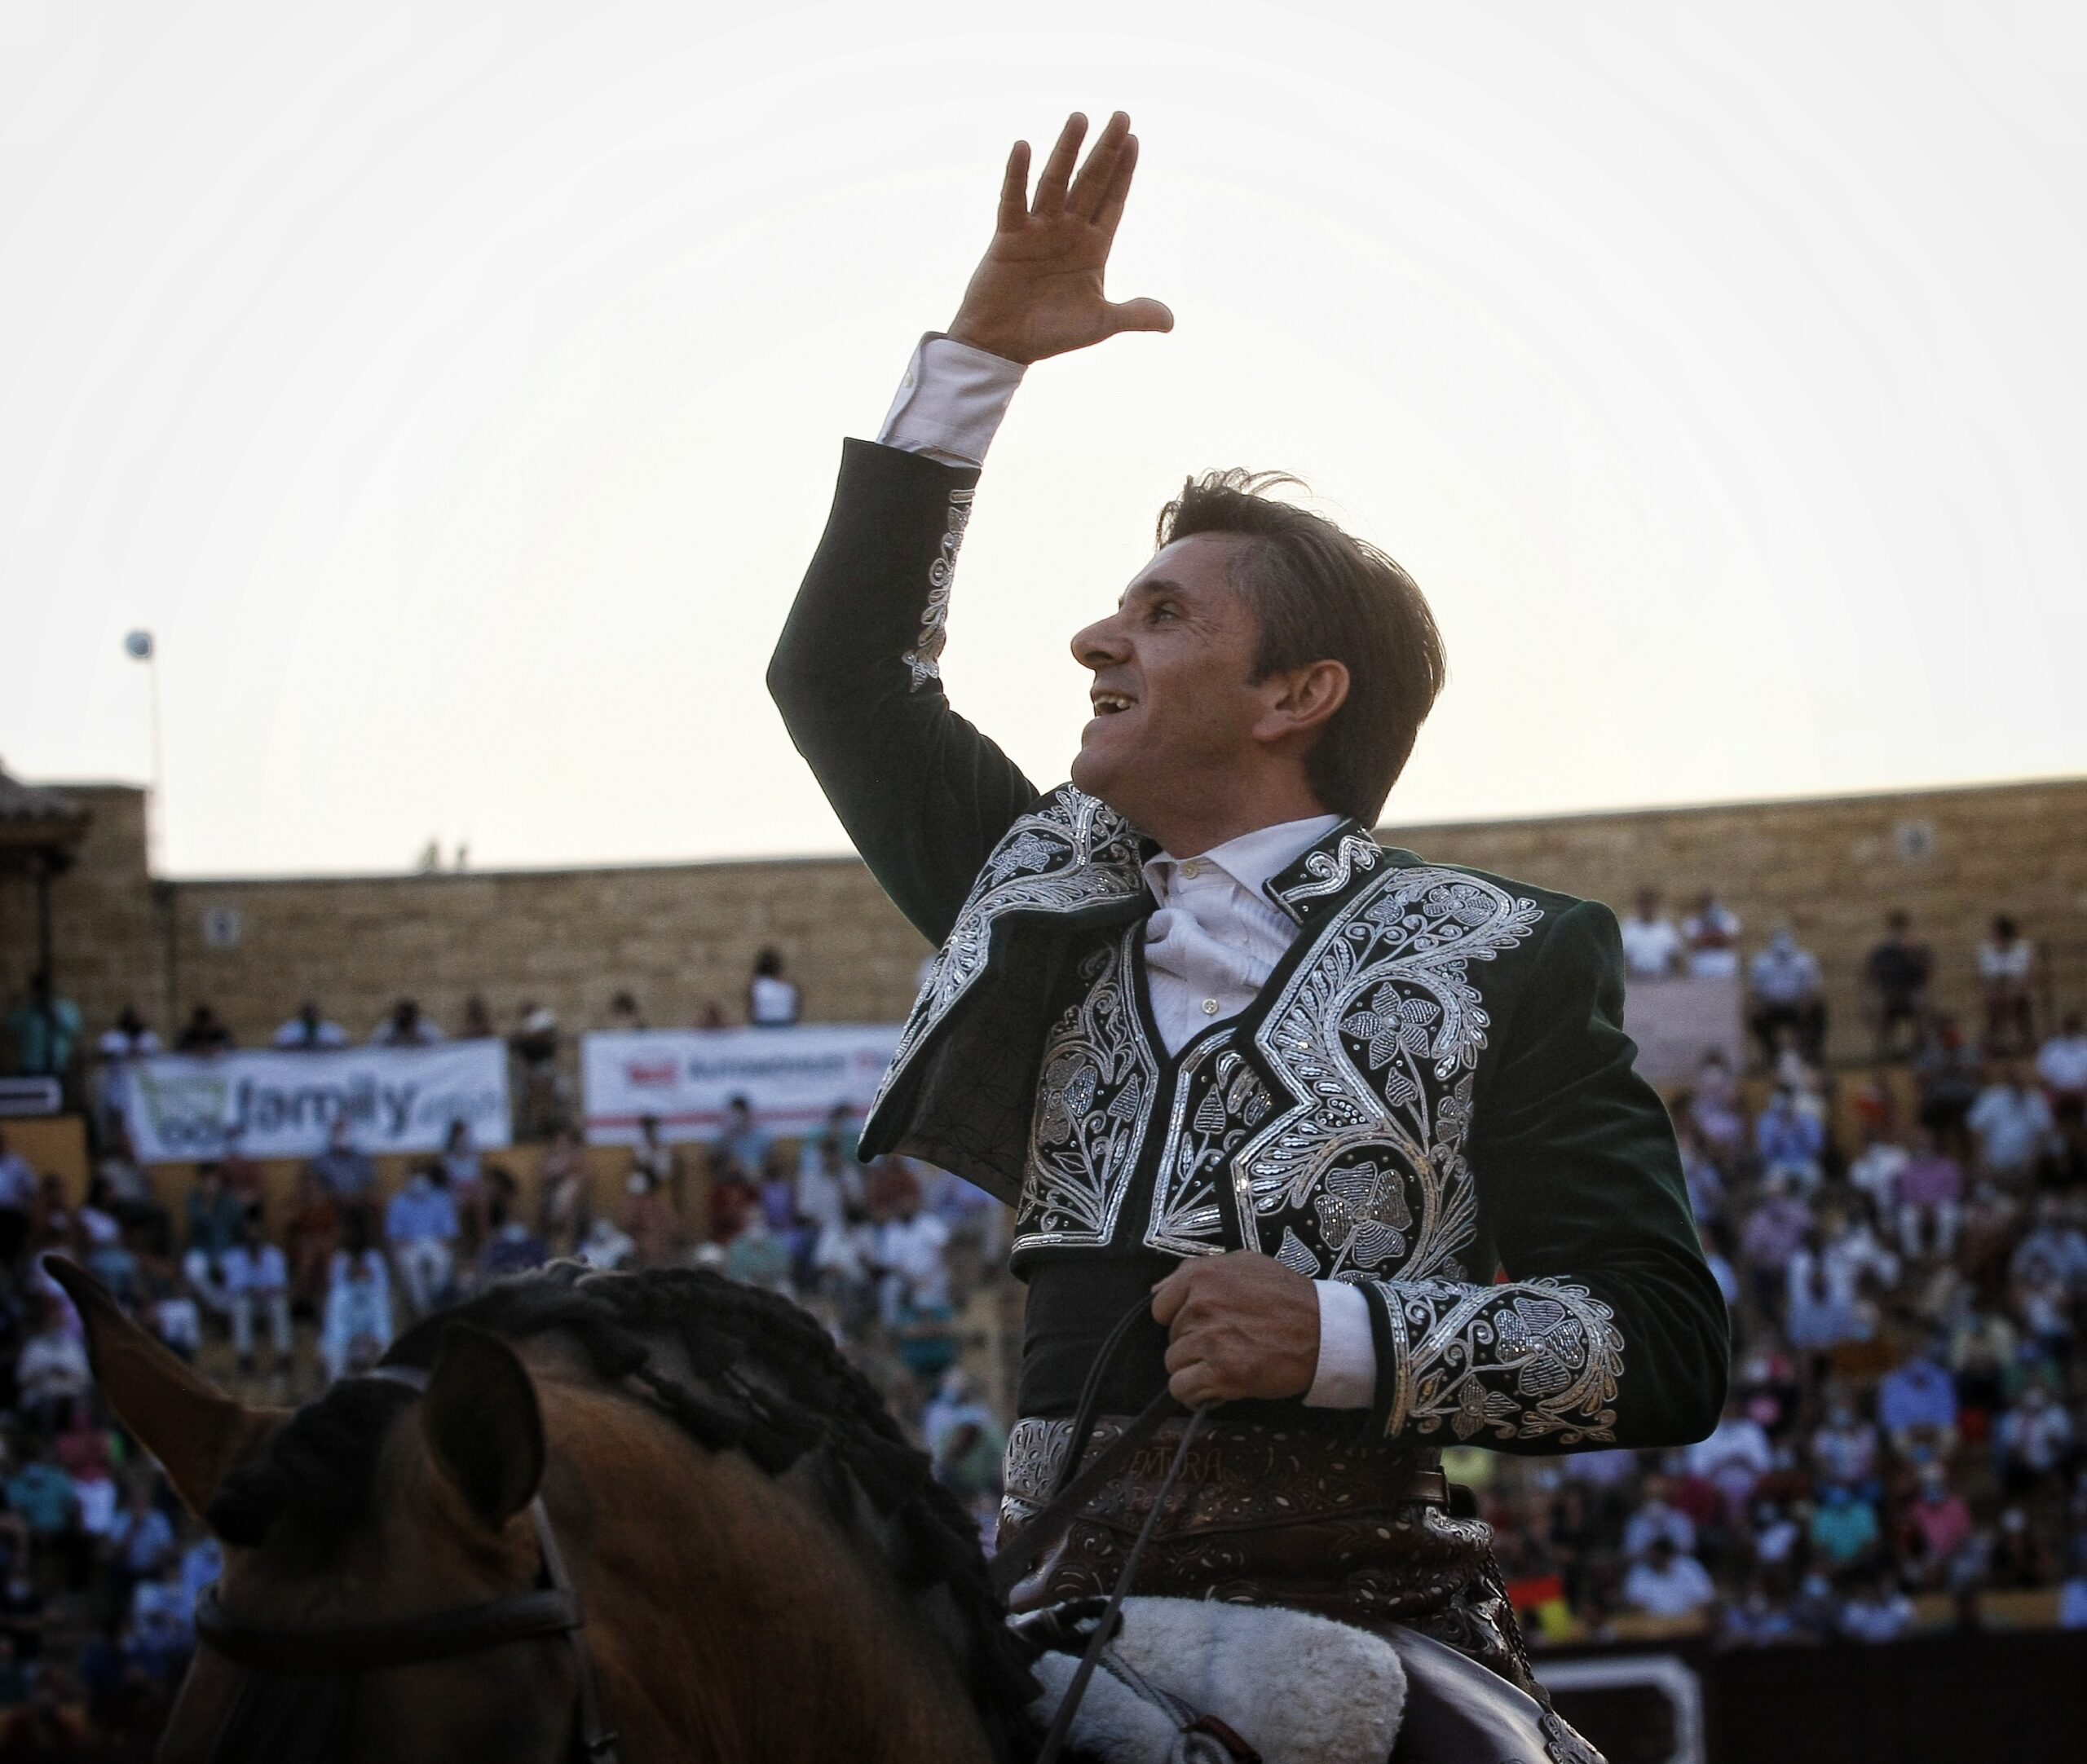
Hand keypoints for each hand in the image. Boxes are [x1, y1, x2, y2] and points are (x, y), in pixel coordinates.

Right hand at [948, 111, 1173, 365]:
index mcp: (1091, 248)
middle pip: (1090, 182)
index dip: (1123, 173)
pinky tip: (1024, 147)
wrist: (1004, 347)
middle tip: (1121, 116)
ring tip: (1080, 118)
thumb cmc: (1050, 335)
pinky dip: (1017, 175)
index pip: (1112, 201)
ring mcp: (1038, 230)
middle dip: (1106, 150)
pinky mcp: (1009, 237)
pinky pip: (1013, 201)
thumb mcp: (1099, 324)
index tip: (1133, 141)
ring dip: (1068, 151)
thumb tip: (1170, 322)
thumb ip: (1133, 315)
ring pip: (1055, 182)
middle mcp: (1067, 231)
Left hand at [1151, 1252, 1319, 1407]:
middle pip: (1172, 1337)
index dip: (1178, 1319)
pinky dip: (1195, 1393)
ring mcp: (1210, 1339)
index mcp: (1201, 1276)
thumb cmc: (1287, 1296)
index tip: (1200, 1325)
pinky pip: (1182, 1389)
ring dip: (1196, 1369)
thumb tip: (1157, 1292)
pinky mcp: (1222, 1372)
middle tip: (1225, 1344)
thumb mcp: (1244, 1264)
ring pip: (1174, 1364)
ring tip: (1225, 1365)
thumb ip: (1199, 1271)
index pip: (1160, 1307)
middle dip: (1193, 1344)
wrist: (1324, 1331)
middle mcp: (1200, 1305)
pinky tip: (1216, 1388)